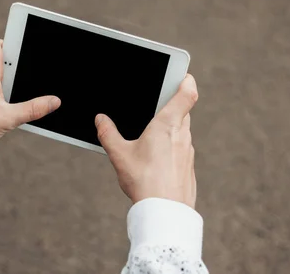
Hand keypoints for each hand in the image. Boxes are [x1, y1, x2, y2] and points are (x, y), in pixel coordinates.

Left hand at [0, 39, 60, 159]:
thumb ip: (32, 109)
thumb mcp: (6, 118)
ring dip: (5, 83)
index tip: (29, 47)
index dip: (15, 42)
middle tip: (28, 80)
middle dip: (15, 68)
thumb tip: (53, 102)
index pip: (0, 44)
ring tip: (16, 98)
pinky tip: (0, 110)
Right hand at [95, 74, 197, 207]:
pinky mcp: (188, 167)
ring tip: (150, 139)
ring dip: (170, 130)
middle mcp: (182, 135)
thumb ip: (108, 133)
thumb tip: (101, 120)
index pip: (187, 94)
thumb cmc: (144, 181)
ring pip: (182, 132)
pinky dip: (171, 149)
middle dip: (171, 108)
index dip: (187, 81)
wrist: (164, 212)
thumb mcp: (119, 155)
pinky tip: (156, 162)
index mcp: (168, 124)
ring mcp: (188, 152)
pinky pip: (181, 150)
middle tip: (155, 109)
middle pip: (183, 112)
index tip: (183, 75)